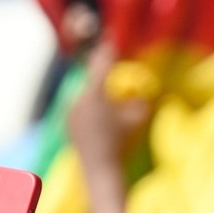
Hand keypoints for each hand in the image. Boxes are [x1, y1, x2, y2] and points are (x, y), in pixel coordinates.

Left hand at [67, 43, 153, 168]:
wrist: (100, 168)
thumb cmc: (121, 143)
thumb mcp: (136, 120)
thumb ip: (141, 103)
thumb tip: (145, 94)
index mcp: (95, 94)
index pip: (101, 66)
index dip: (108, 53)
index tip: (111, 44)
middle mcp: (79, 99)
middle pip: (93, 82)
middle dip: (103, 81)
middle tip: (113, 82)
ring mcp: (71, 111)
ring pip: (86, 96)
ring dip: (96, 98)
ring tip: (108, 109)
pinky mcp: (68, 123)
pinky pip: (80, 109)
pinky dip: (90, 111)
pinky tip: (99, 123)